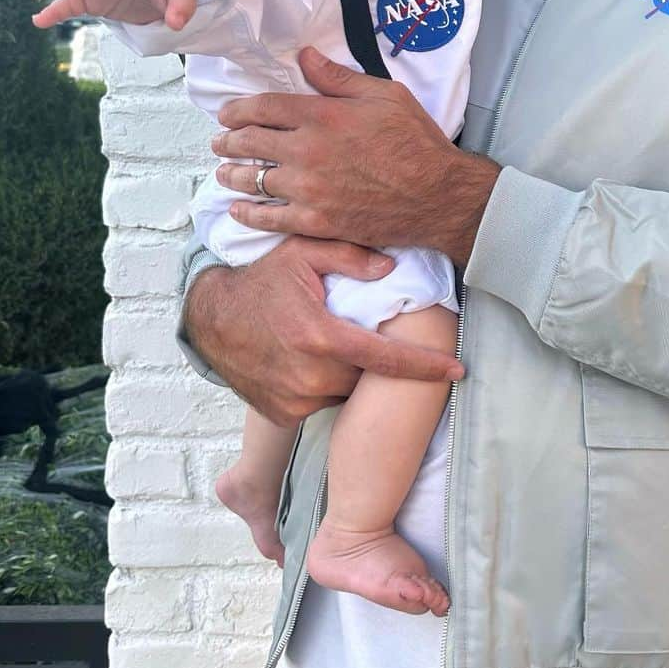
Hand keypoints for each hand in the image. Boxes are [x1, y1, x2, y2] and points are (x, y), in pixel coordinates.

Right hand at [185, 236, 464, 426]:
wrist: (210, 318)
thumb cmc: (262, 280)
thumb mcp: (302, 252)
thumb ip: (348, 255)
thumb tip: (390, 268)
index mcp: (320, 337)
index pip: (387, 359)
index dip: (427, 367)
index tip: (458, 370)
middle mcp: (308, 375)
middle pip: (367, 377)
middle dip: (373, 360)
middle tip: (363, 333)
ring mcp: (293, 400)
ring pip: (345, 392)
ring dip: (348, 373)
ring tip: (331, 345)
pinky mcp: (282, 415)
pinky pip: (321, 404)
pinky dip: (324, 387)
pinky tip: (310, 362)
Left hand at [211, 47, 500, 264]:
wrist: (437, 196)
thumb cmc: (416, 141)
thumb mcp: (384, 95)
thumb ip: (339, 78)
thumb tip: (305, 57)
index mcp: (323, 116)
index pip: (264, 108)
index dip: (238, 109)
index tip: (227, 113)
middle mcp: (308, 152)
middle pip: (251, 143)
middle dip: (228, 140)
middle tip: (219, 141)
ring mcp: (309, 190)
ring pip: (254, 180)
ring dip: (231, 174)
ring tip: (223, 172)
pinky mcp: (316, 222)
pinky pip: (270, 218)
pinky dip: (249, 213)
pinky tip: (238, 209)